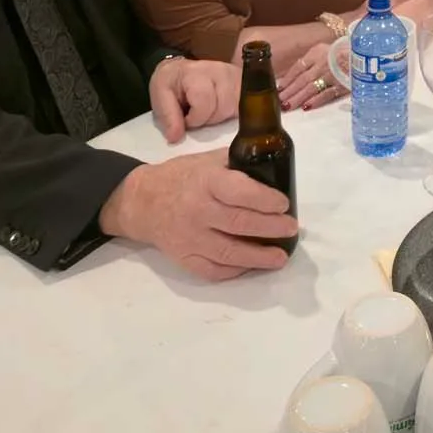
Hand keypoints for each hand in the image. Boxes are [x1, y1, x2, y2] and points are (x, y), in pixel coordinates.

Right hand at [98, 151, 297, 280]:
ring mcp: (189, 238)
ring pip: (228, 252)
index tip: (284, 204)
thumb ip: (236, 163)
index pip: (239, 192)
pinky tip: (252, 266)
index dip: (265, 200)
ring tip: (280, 257)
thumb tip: (272, 167)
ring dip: (259, 257)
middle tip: (291, 229)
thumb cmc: (181, 177)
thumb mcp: (207, 161)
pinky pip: (213, 270)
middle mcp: (197, 211)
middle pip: (239, 224)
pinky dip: (236, 271)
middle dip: (270, 228)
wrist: (141, 202)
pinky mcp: (184, 258)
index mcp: (206, 181)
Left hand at [150, 58, 239, 143]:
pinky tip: (222, 111)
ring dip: (222, 118)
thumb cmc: (171, 83)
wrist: (181, 71)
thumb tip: (176, 138)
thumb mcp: (160, 96)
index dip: (195, 119)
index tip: (187, 119)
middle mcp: (221, 71)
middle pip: (224, 108)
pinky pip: (245, 107)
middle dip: (210, 120)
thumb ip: (168, 116)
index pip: (205, 104)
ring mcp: (236, 77)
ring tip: (209, 113)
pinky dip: (234, 114)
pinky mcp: (245, 83)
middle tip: (198, 116)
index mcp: (197, 73)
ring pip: (237, 109)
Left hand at [277, 39, 346, 112]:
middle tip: (279, 102)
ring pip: (312, 87)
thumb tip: (294, 77)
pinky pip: (327, 94)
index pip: (298, 67)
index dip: (287, 79)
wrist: (369, 51)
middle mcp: (323, 63)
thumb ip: (312, 60)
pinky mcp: (343, 84)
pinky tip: (307, 107)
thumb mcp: (326, 49)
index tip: (278, 89)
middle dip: (290, 91)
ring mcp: (333, 74)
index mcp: (317, 52)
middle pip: (302, 79)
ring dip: (298, 97)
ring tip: (287, 106)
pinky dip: (317, 100)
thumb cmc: (345, 51)